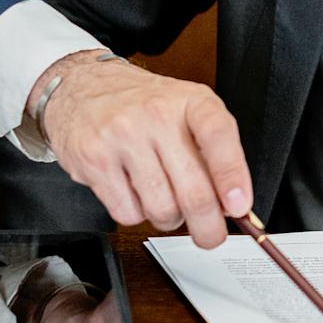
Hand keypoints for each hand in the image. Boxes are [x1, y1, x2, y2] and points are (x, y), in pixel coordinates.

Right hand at [26, 51, 251, 247]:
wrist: (83, 87)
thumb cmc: (142, 105)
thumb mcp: (186, 111)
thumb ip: (212, 151)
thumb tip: (230, 205)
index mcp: (189, 100)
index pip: (217, 135)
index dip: (232, 175)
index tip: (239, 205)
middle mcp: (156, 114)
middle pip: (193, 191)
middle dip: (208, 227)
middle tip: (211, 235)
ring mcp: (123, 136)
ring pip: (162, 209)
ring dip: (169, 218)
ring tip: (164, 199)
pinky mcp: (94, 160)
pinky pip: (128, 214)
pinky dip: (136, 214)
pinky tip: (134, 192)